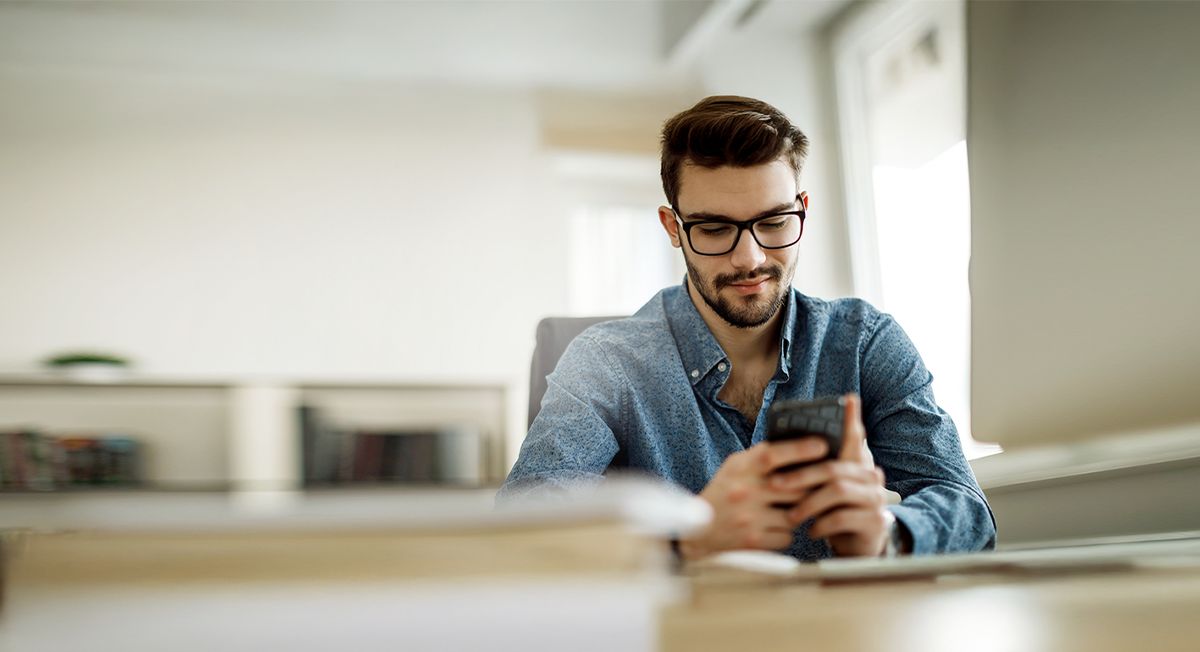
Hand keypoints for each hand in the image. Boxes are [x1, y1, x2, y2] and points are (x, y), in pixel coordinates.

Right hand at [682, 435, 832, 560]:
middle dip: (808, 488)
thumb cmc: (724, 493)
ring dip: (796, 513)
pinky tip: (772, 527)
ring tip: (784, 509)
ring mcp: (748, 518)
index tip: (822, 446)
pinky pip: (786, 536)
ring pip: (794, 514)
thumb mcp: (735, 467)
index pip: (772, 454)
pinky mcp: (752, 541)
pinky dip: (784, 532)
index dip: (799, 449)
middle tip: (815, 486)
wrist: (698, 531)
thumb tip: (801, 446)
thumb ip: (761, 457)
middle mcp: (744, 492)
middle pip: (794, 487)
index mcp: (739, 468)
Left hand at [774, 394, 891, 556]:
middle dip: (800, 476)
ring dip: (808, 503)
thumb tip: (784, 441)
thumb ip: (813, 465)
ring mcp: (875, 499)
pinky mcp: (874, 522)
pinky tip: (810, 530)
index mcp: (858, 463)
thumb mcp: (823, 487)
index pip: (854, 437)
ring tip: (791, 515)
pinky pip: (842, 518)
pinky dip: (821, 524)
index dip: (851, 419)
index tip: (848, 399)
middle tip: (775, 485)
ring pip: (837, 491)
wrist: (858, 545)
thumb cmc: (834, 510)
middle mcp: (871, 477)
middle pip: (832, 468)